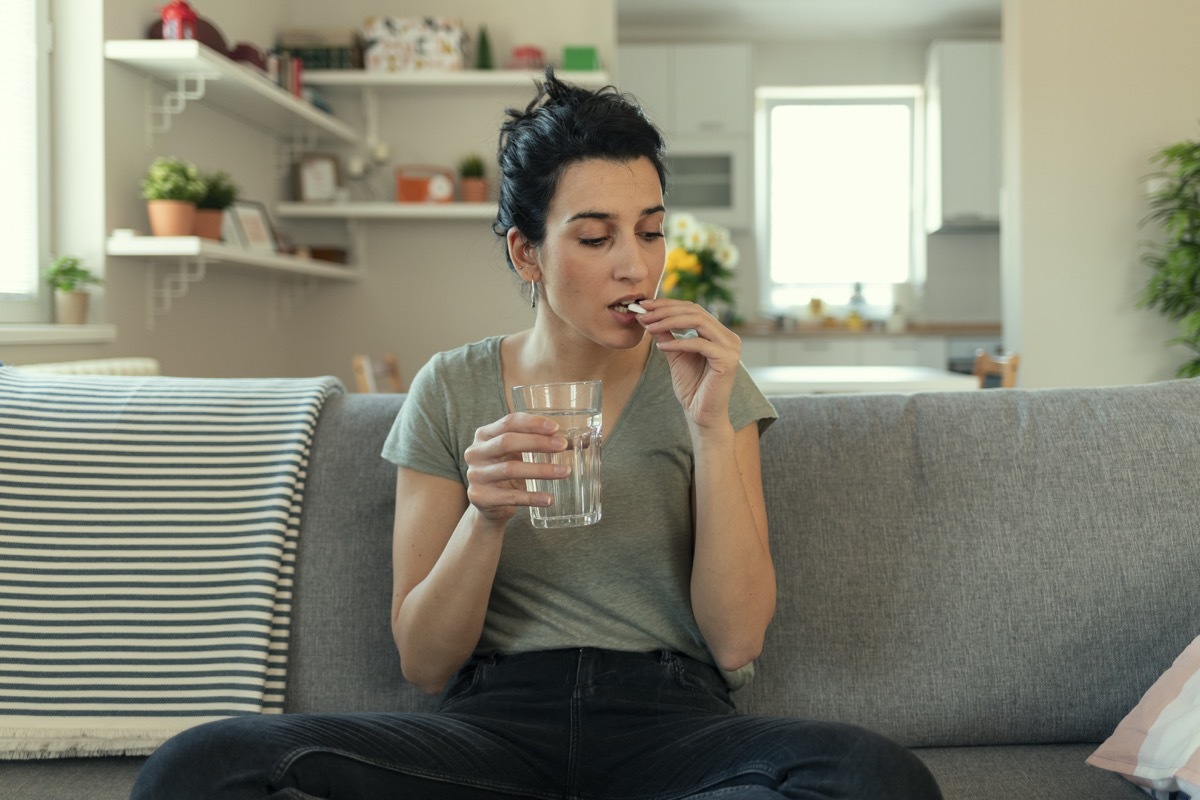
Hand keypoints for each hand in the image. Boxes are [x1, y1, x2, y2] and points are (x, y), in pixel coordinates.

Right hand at [463, 413, 568, 523]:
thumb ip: (541, 443)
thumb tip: (583, 440)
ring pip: (511, 469)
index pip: (508, 422)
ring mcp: (476, 475)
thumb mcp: (519, 453)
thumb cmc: (509, 470)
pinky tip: (549, 499)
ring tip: (565, 472)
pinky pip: (510, 497)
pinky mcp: (480, 497)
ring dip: (541, 470)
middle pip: (508, 442)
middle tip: (563, 446)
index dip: (532, 423)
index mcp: (484, 435)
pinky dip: (532, 498)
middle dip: (538, 443)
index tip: (555, 427)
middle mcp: (475, 452)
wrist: (489, 504)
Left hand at [635, 299, 740, 427]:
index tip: (645, 305)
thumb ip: (666, 334)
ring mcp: (730, 347)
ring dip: (669, 322)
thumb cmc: (692, 386)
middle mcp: (728, 337)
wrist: (701, 413)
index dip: (668, 304)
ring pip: (698, 322)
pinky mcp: (727, 360)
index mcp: (719, 333)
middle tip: (643, 313)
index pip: (693, 309)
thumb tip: (647, 316)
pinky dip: (678, 343)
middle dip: (666, 311)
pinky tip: (661, 346)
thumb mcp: (675, 354)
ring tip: (649, 327)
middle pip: (695, 311)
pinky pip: (699, 344)